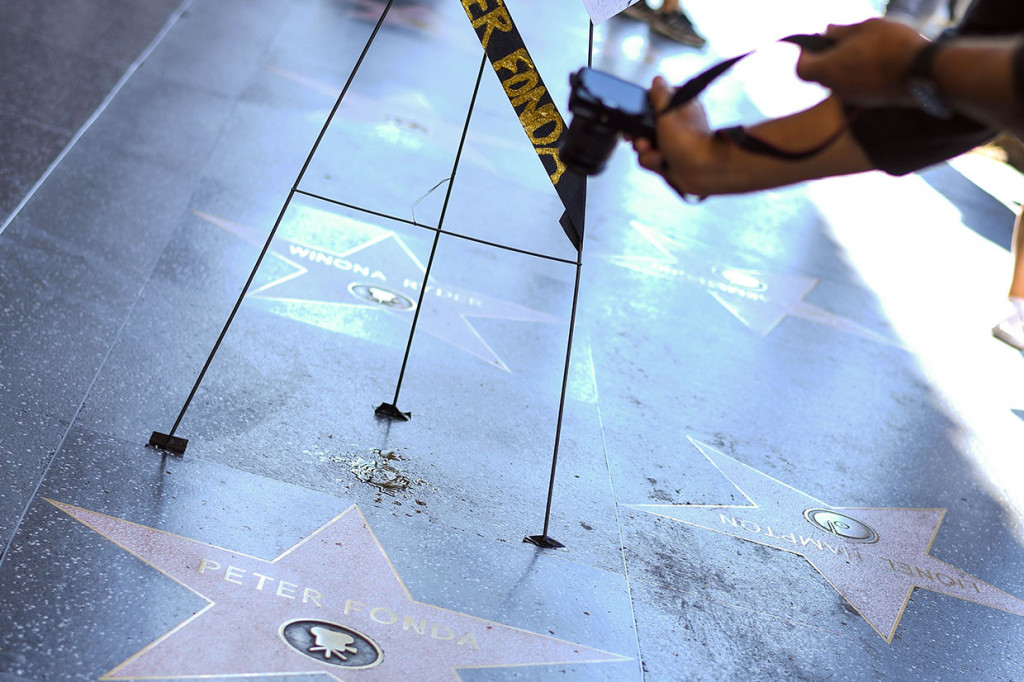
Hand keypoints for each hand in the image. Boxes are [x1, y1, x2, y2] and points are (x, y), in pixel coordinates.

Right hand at [632, 76, 718, 197]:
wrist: (702, 171)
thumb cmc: (690, 141)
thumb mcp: (669, 112)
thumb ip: (660, 95)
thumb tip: (658, 79)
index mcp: (678, 108)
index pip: (653, 103)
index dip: (641, 111)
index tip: (636, 118)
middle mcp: (674, 125)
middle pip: (644, 126)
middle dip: (640, 136)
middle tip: (643, 141)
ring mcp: (671, 143)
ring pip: (645, 145)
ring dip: (646, 152)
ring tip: (657, 154)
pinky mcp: (669, 159)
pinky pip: (650, 159)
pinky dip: (653, 162)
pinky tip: (662, 163)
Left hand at [796, 19, 927, 107]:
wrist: (924, 71)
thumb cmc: (893, 44)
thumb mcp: (867, 27)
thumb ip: (842, 31)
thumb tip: (827, 30)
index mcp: (829, 69)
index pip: (802, 69)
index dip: (804, 56)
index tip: (815, 43)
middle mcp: (836, 88)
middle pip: (820, 76)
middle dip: (826, 59)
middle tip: (841, 42)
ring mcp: (853, 98)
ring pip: (839, 83)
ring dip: (844, 68)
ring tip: (863, 49)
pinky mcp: (869, 102)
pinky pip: (855, 88)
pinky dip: (858, 76)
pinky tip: (877, 62)